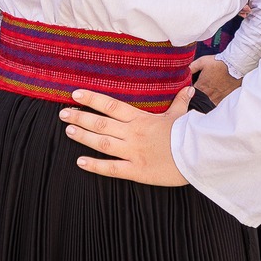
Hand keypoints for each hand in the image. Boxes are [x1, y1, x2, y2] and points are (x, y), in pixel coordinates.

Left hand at [61, 88, 190, 185]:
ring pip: (102, 143)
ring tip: (68, 131)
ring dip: (83, 137)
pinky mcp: (136, 171)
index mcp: (141, 119)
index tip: (75, 94)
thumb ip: (180, 102)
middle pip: (101, 123)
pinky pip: (111, 168)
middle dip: (80, 117)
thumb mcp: (181, 116)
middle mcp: (132, 134)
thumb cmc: (189, 135)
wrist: (198, 156)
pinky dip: (95, 165)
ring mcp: (132, 152)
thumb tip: (188, 89)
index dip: (92, 99)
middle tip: (63, 113)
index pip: (111, 106)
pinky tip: (80, 162)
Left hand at [190, 56, 238, 104]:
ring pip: (207, 105)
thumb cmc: (219, 63)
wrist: (235, 65)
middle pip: (198, 102)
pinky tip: (213, 99)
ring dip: (205, 102)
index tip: (186, 93)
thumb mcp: (202, 61)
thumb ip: (191, 67)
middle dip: (195, 100)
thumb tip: (184, 72)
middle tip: (194, 97)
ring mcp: (217, 97)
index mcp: (201, 86)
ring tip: (204, 99)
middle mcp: (208, 94)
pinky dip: (213, 103)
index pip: (189, 95)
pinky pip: (217, 104)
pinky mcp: (225, 98)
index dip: (187, 94)